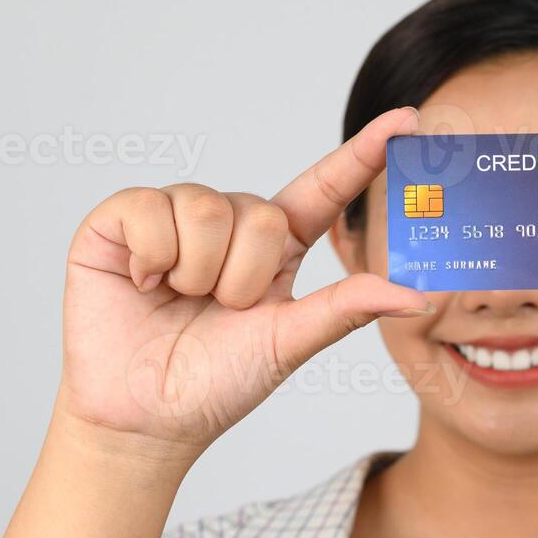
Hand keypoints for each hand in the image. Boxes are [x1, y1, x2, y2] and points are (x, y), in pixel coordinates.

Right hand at [56, 107, 431, 461]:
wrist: (146, 418)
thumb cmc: (218, 383)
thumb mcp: (289, 343)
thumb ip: (347, 309)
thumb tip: (415, 295)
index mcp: (276, 249)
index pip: (324, 189)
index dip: (362, 155)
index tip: (407, 119)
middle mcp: (228, 223)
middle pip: (260, 212)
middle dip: (242, 277)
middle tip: (217, 310)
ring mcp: (174, 216)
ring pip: (207, 208)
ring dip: (197, 272)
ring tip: (177, 299)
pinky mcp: (121, 219)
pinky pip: (150, 207)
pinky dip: (152, 256)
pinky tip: (142, 283)